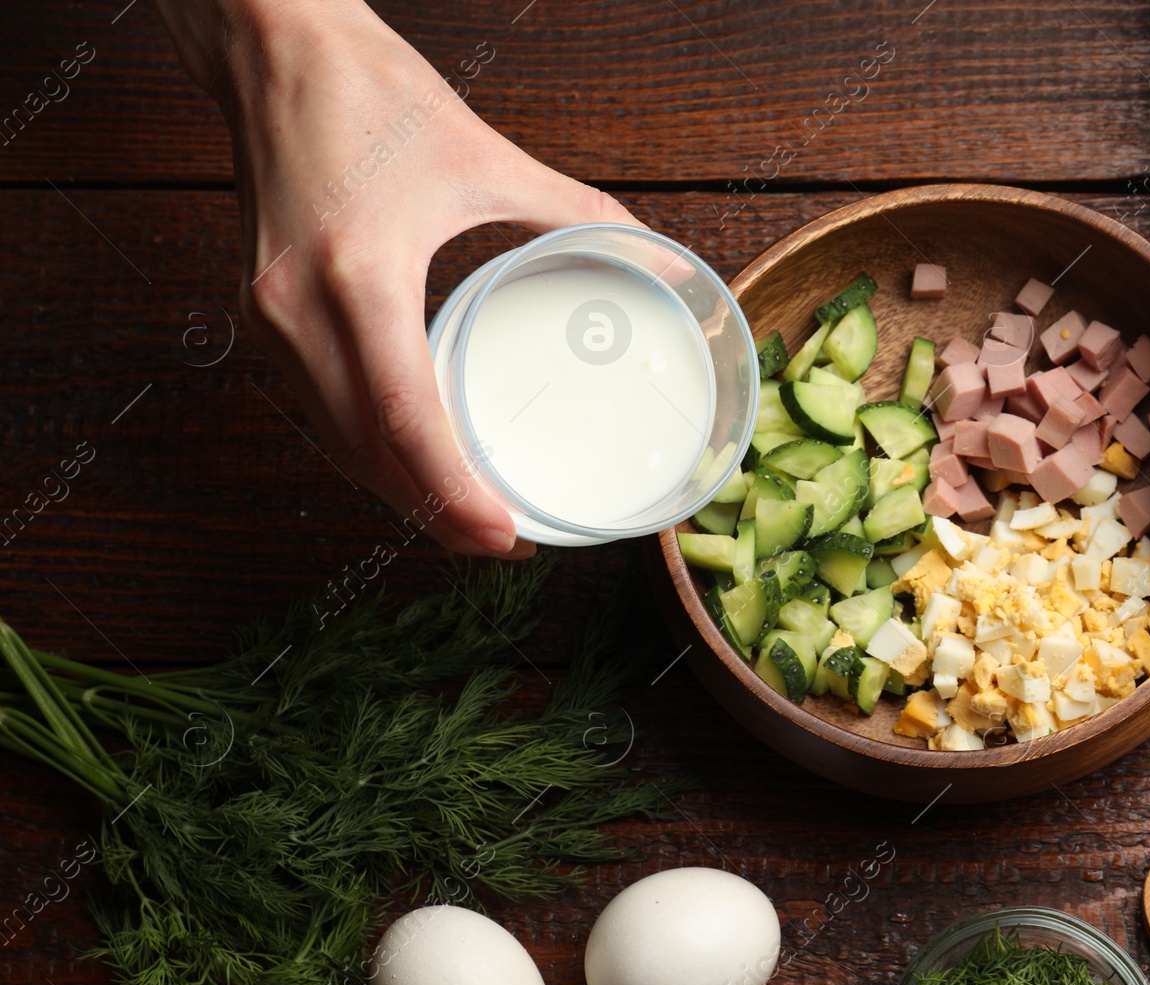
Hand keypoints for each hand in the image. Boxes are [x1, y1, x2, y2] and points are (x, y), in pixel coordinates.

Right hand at [156, 0, 640, 555]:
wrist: (270, 44)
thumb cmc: (369, 93)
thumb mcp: (486, 156)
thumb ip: (579, 214)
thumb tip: (658, 259)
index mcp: (358, 274)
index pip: (406, 418)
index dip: (455, 493)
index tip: (504, 536)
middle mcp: (297, 310)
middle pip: (368, 454)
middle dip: (437, 513)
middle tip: (506, 540)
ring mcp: (268, 316)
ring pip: (336, 443)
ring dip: (400, 490)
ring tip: (470, 513)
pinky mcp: (262, 312)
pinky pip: (317, 409)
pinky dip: (368, 448)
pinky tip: (414, 459)